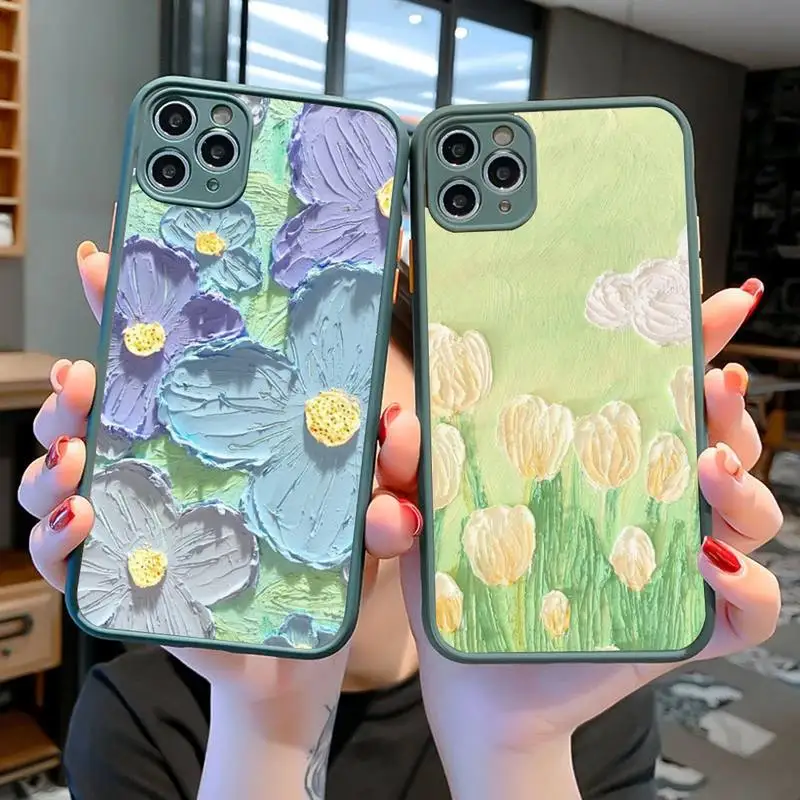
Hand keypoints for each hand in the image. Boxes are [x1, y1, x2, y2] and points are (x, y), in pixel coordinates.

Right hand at [16, 244, 420, 734]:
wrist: (299, 658)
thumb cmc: (328, 571)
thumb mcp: (365, 510)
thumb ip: (388, 469)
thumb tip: (398, 421)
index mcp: (217, 435)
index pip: (165, 363)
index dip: (131, 312)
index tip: (110, 267)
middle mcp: (163, 466)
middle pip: (94, 408)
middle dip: (75, 384)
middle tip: (86, 375)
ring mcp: (136, 518)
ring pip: (58, 470)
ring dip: (52, 453)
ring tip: (75, 452)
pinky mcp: (121, 576)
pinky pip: (62, 553)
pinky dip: (53, 536)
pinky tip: (81, 519)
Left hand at [377, 285, 782, 797]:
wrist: (473, 684)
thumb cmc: (458, 591)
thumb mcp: (426, 517)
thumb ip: (409, 470)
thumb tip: (402, 421)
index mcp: (597, 464)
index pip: (657, 392)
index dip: (693, 343)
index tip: (720, 302)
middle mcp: (648, 505)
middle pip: (719, 441)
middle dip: (730, 407)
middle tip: (714, 381)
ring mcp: (673, 565)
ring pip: (749, 515)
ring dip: (746, 486)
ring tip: (710, 468)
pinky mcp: (685, 628)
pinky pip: (749, 610)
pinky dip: (751, 587)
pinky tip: (712, 564)